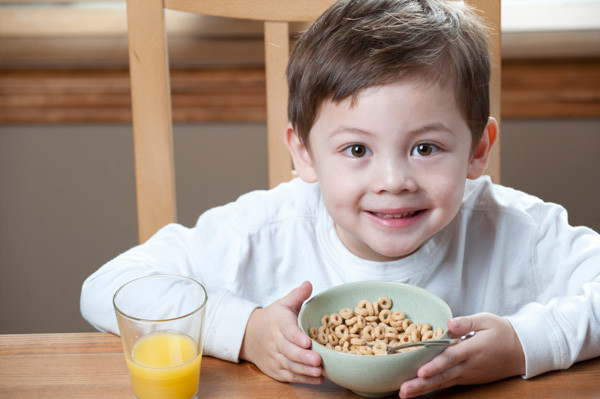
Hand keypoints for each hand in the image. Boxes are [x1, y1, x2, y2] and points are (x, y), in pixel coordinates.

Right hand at [240, 281, 322, 384]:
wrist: (249, 335)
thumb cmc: (272, 319)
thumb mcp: (283, 304)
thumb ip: (297, 296)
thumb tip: (308, 284)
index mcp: (279, 324)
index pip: (287, 330)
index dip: (297, 337)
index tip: (308, 341)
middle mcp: (275, 342)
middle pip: (288, 351)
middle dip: (303, 357)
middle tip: (318, 360)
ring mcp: (274, 357)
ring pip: (289, 366)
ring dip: (304, 370)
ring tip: (319, 371)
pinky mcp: (275, 370)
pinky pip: (289, 376)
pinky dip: (303, 379)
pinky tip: (316, 378)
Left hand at [399, 312, 524, 397]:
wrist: (521, 351)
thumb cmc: (502, 332)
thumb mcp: (487, 320)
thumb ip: (467, 322)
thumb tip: (449, 322)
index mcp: (472, 349)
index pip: (451, 358)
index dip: (435, 366)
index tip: (420, 372)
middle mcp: (469, 366)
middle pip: (443, 376)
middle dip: (422, 384)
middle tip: (404, 390)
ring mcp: (468, 375)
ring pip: (443, 383)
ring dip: (424, 389)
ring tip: (405, 393)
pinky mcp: (468, 379)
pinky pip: (448, 384)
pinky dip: (433, 387)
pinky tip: (418, 389)